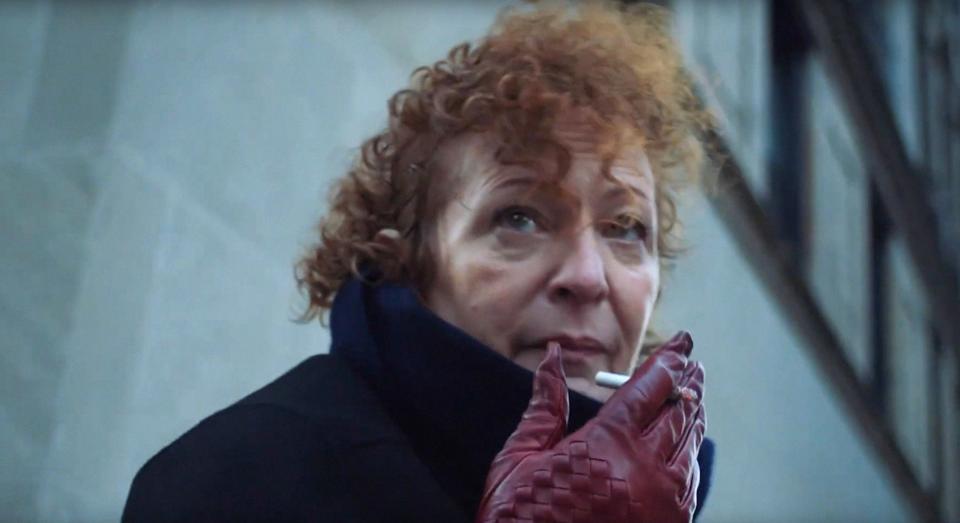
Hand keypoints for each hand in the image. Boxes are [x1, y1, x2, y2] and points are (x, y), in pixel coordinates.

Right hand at [476, 332, 705, 522]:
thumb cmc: (518, 516)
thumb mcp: (521, 456)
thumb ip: (546, 404)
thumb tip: (554, 355)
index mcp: (608, 442)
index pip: (652, 386)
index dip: (670, 360)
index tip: (683, 342)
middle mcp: (646, 468)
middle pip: (680, 411)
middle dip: (687, 383)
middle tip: (692, 365)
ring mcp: (664, 501)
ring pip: (690, 445)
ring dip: (693, 418)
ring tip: (693, 399)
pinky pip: (689, 481)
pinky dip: (688, 457)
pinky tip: (683, 447)